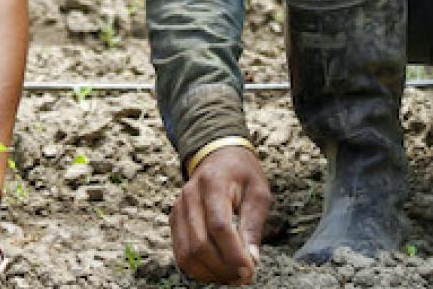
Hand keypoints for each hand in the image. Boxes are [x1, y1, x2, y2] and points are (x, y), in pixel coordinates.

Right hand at [169, 146, 270, 284]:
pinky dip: (198, 269)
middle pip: (199, 244)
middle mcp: (190, 196)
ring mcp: (178, 209)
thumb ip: (254, 225)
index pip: (218, 226)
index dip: (233, 253)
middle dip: (223, 267)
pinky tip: (217, 271)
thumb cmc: (242, 174)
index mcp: (213, 184)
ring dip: (210, 273)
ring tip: (231, 277)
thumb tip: (251, 259)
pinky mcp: (174, 220)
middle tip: (244, 277)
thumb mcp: (258, 192)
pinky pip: (181, 253)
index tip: (250, 270)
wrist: (218, 156)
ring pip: (186, 253)